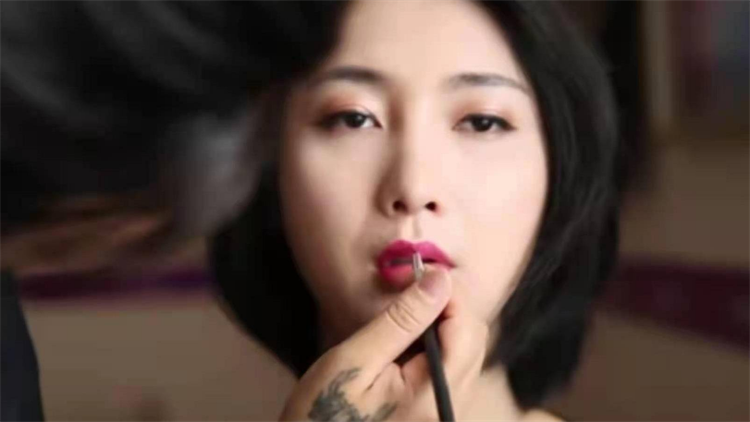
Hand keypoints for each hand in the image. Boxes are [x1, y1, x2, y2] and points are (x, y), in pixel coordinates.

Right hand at [279, 269, 488, 421]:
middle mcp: (452, 405)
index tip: (411, 273)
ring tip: (398, 313)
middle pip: (473, 338)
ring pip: (464, 350)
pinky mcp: (434, 412)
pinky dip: (432, 344)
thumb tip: (440, 279)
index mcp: (436, 394)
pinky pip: (450, 367)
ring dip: (438, 322)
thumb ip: (401, 320)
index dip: (445, 291)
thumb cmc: (323, 414)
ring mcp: (445, 411)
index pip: (467, 327)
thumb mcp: (355, 361)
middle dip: (443, 304)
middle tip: (403, 288)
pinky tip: (401, 341)